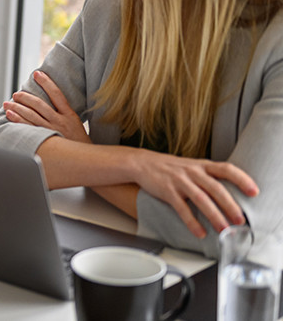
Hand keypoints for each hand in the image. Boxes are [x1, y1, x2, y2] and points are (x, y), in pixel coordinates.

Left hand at [2, 71, 89, 142]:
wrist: (85, 160)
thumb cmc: (78, 142)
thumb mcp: (75, 124)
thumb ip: (63, 113)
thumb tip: (49, 102)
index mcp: (69, 115)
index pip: (57, 94)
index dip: (47, 83)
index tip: (37, 73)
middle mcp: (60, 121)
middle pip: (39, 105)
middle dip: (25, 97)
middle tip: (16, 94)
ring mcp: (52, 131)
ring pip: (31, 115)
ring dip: (17, 108)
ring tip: (7, 103)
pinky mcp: (45, 140)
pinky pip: (29, 128)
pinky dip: (18, 121)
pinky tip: (10, 115)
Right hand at [130, 152, 257, 238]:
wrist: (142, 163)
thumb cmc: (170, 168)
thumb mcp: (192, 166)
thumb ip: (209, 177)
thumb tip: (230, 196)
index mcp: (202, 165)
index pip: (226, 169)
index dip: (242, 179)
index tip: (254, 191)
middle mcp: (193, 172)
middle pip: (216, 188)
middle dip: (230, 205)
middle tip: (240, 220)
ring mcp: (180, 181)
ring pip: (201, 199)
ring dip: (214, 216)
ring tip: (223, 229)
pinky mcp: (167, 191)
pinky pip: (182, 208)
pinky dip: (192, 222)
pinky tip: (199, 232)